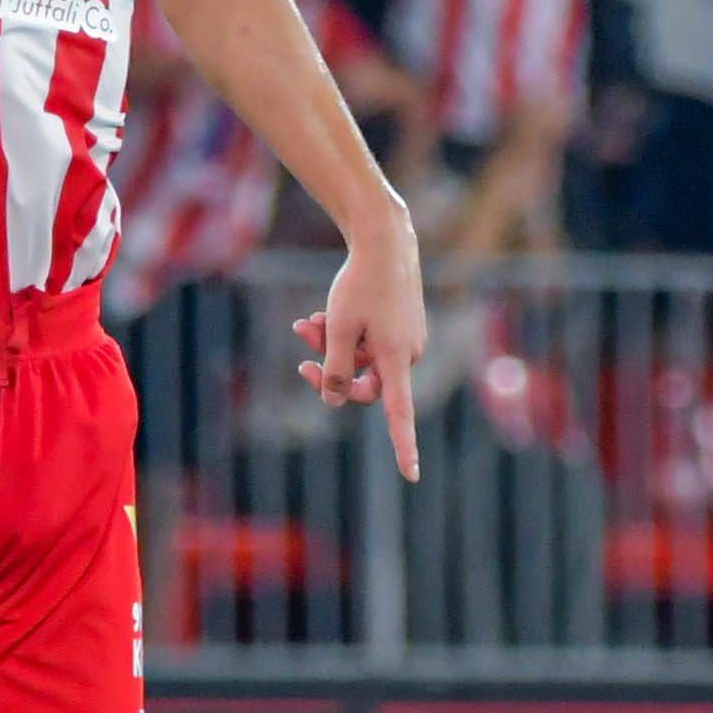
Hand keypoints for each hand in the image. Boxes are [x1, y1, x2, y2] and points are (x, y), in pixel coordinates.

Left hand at [294, 217, 424, 481]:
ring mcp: (406, 339)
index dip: (404, 447)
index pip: (400, 415)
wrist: (385, 238)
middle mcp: (407, 354)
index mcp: (396, 359)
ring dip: (331, 346)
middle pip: (363, 381)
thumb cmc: (361, 282)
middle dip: (329, 366)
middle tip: (300, 340)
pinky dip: (346, 333)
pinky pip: (369, 342)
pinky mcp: (401, 325)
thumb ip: (334, 369)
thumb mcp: (339, 328)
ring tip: (306, 322)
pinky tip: (322, 315)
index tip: (412, 474)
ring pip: (361, 358)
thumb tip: (332, 401)